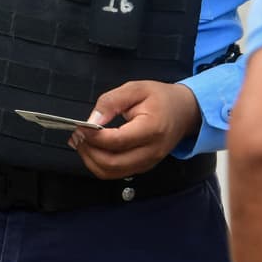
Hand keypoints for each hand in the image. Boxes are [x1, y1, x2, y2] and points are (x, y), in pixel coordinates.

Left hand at [69, 80, 201, 178]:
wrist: (185, 112)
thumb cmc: (161, 98)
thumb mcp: (136, 89)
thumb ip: (111, 102)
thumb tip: (91, 121)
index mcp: (152, 129)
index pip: (118, 141)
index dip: (95, 137)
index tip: (81, 127)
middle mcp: (151, 151)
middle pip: (112, 163)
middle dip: (89, 151)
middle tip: (77, 135)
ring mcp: (148, 163)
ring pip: (111, 173)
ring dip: (91, 160)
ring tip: (81, 142)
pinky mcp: (142, 167)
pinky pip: (116, 173)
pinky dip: (99, 164)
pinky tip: (92, 149)